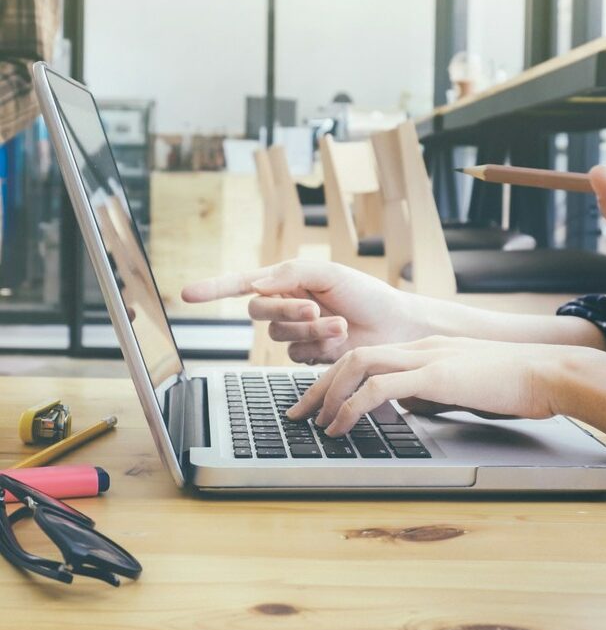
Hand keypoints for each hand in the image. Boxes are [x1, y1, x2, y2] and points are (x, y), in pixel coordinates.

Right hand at [181, 260, 433, 363]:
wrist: (395, 326)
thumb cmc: (366, 294)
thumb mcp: (329, 274)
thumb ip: (290, 274)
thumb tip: (255, 285)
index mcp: (289, 281)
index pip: (243, 283)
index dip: (214, 288)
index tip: (186, 293)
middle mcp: (288, 306)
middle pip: (259, 311)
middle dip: (285, 311)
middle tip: (314, 308)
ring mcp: (298, 332)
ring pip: (280, 336)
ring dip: (311, 330)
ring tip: (341, 324)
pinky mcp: (309, 355)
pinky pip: (297, 355)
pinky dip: (319, 347)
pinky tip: (340, 340)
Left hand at [286, 336, 577, 436]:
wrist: (550, 373)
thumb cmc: (518, 385)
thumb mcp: (468, 386)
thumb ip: (437, 392)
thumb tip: (412, 410)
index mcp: (428, 349)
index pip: (369, 355)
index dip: (337, 379)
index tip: (319, 402)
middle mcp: (422, 347)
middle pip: (352, 356)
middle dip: (319, 386)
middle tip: (298, 413)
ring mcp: (428, 357)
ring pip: (358, 365)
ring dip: (329, 395)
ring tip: (315, 423)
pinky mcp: (437, 375)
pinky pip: (381, 387)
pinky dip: (353, 406)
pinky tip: (343, 425)